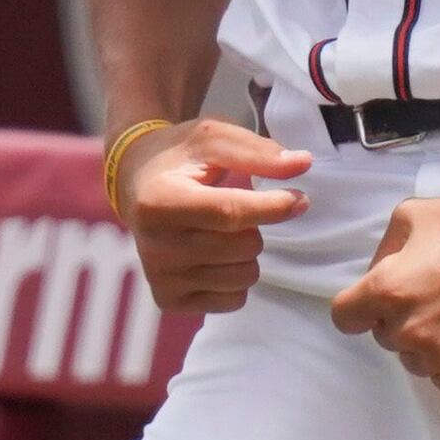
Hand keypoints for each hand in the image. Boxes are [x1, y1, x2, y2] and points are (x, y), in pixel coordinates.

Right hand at [114, 117, 309, 316]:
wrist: (136, 184)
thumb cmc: (179, 158)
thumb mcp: (213, 139)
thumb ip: (258, 152)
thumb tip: (303, 164)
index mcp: (160, 202)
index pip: (230, 214)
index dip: (273, 207)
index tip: (299, 199)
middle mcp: (155, 246)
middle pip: (243, 248)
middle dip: (254, 227)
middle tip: (232, 209)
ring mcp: (161, 278)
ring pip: (243, 277)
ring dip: (246, 254)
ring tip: (222, 231)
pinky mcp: (169, 300)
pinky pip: (233, 300)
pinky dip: (235, 278)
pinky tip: (214, 256)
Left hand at [327, 191, 439, 394]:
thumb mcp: (412, 216)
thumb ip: (382, 252)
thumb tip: (373, 279)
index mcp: (387, 291)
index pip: (345, 318)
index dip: (359, 308)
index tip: (377, 300)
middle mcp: (409, 330)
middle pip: (384, 338)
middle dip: (399, 319)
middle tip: (434, 295)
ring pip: (415, 362)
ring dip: (426, 344)